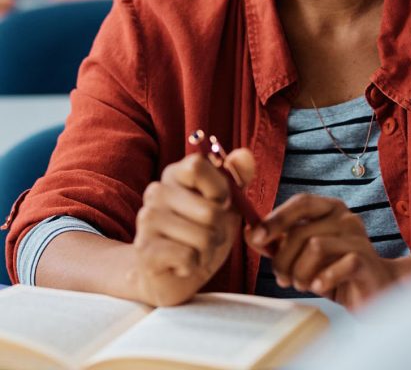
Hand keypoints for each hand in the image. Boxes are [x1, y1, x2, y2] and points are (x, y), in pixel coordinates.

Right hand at [129, 148, 253, 306]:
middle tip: (208, 237)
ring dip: (208, 251)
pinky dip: (194, 265)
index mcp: (175, 174)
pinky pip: (188, 257)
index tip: (220, 203)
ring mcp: (147, 219)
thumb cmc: (201, 233)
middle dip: (220, 231)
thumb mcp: (225, 205)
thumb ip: (237, 178)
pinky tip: (182, 264)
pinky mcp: (144, 249)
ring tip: (195, 251)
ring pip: (203, 237)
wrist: (172, 275)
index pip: (197, 165)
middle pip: (210, 211)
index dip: (220, 188)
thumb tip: (245, 155)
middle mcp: (157, 191)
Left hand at [247, 194, 396, 308]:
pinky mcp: (366, 260)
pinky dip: (323, 278)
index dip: (276, 218)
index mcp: (329, 208)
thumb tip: (249, 233)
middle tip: (283, 278)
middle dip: (283, 259)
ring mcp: (358, 237)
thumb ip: (277, 243)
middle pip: (301, 231)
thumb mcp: (302, 254)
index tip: (256, 238)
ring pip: (316, 247)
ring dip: (301, 272)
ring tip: (303, 284)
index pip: (300, 202)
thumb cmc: (334, 268)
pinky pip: (340, 264)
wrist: (375, 289)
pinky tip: (319, 287)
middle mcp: (345, 217)